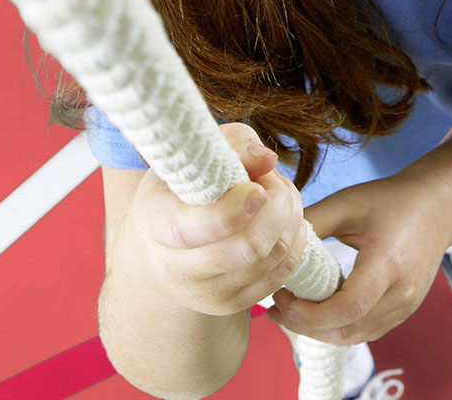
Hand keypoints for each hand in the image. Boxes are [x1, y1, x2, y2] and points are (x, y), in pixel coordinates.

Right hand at [118, 123, 308, 316]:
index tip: (259, 188)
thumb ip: (231, 146)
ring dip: (290, 218)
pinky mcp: (230, 304)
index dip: (234, 211)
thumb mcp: (194, 158)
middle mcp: (175, 268)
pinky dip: (294, 241)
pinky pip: (280, 274)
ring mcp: (204, 292)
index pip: (195, 229)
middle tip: (275, 181)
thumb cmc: (180, 189)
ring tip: (281, 194)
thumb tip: (267, 159)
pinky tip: (286, 220)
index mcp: (157, 225)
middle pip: (248, 247)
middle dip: (277, 206)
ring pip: (270, 258)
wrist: (160, 246)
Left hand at [266, 176, 451, 344]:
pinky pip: (364, 331)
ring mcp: (405, 306)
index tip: (281, 296)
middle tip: (275, 306)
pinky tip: (318, 309)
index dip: (308, 313)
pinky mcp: (403, 311)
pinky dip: (337, 327)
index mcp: (388, 264)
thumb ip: (312, 222)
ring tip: (289, 310)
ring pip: (354, 336)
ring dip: (318, 330)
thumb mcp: (349, 202)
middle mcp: (401, 293)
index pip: (348, 307)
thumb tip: (273, 241)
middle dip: (304, 325)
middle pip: (346, 329)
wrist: (438, 207)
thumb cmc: (392, 200)